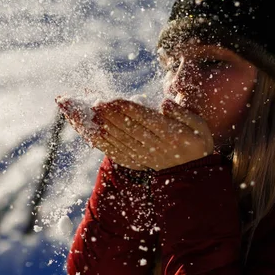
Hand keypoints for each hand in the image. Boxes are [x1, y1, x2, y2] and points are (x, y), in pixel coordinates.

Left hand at [56, 97, 213, 170]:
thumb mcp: (200, 127)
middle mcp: (152, 145)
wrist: (191, 175)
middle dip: (101, 113)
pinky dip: (96, 138)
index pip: (142, 118)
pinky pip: (110, 148)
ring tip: (75, 109)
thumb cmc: (196, 143)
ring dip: (92, 123)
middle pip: (122, 126)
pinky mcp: (131, 159)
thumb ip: (183, 114)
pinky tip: (83, 127)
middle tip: (84, 101)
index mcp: (169, 134)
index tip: (107, 99)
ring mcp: (139, 154)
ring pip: (112, 137)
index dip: (123, 109)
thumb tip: (165, 102)